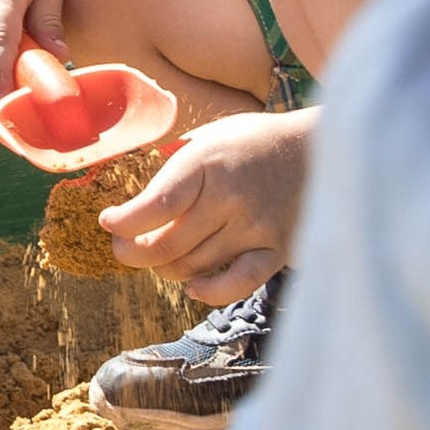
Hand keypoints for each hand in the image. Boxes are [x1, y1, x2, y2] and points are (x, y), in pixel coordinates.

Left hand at [100, 109, 311, 303]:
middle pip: (166, 244)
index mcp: (207, 162)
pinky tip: (193, 286)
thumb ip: (175, 168)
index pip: (156, 205)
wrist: (320, 149)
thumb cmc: (252, 143)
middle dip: (133, 252)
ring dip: (164, 267)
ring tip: (156, 256)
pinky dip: (210, 291)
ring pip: (193, 266)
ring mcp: (255, 227)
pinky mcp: (277, 249)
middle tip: (123, 247)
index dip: (124, 222)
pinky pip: (237, 283)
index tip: (109, 222)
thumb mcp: (209, 137)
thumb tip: (134, 201)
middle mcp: (230, 197)